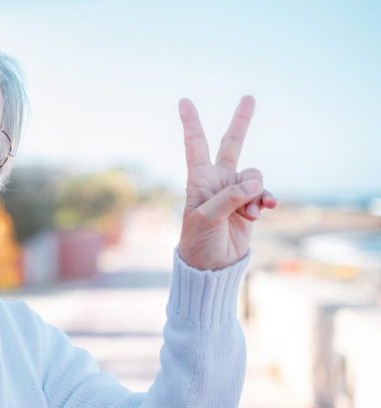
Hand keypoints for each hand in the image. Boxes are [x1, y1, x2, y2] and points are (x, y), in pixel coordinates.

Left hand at [177, 96, 277, 269]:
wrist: (212, 266)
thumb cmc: (199, 241)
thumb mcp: (207, 218)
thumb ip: (229, 198)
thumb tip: (254, 185)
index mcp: (199, 180)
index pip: (195, 145)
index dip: (191, 123)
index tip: (184, 101)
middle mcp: (217, 181)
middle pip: (231, 145)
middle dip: (241, 122)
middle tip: (249, 97)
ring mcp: (235, 192)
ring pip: (254, 175)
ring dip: (256, 193)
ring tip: (248, 214)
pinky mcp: (249, 205)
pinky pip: (264, 193)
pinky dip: (266, 200)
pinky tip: (264, 210)